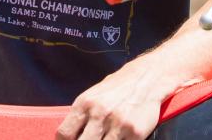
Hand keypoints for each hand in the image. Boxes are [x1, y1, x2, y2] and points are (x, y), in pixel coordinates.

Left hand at [56, 60, 175, 139]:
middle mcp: (99, 113)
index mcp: (84, 103)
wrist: (147, 79)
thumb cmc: (117, 89)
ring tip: (103, 139)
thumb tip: (69, 137)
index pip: (64, 134)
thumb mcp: (93, 96)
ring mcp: (118, 124)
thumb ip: (81, 116)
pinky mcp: (135, 133)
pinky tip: (118, 139)